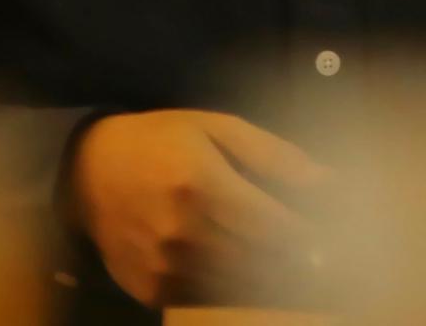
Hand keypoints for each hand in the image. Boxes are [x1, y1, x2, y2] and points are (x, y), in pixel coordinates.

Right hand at [71, 108, 326, 309]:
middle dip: (297, 257)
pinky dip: (232, 287)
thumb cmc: (162, 139)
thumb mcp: (217, 128)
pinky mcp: (151, 291)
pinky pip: (206, 297)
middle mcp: (183, 231)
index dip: (309, 233)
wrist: (89, 170)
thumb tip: (326, 179)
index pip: (274, 225)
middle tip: (323, 252)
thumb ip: (272, 155)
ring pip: (237, 285)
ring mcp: (165, 267)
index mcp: (202, 183)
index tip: (336, 232)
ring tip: (289, 261)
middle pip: (260, 260)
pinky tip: (243, 267)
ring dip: (269, 275)